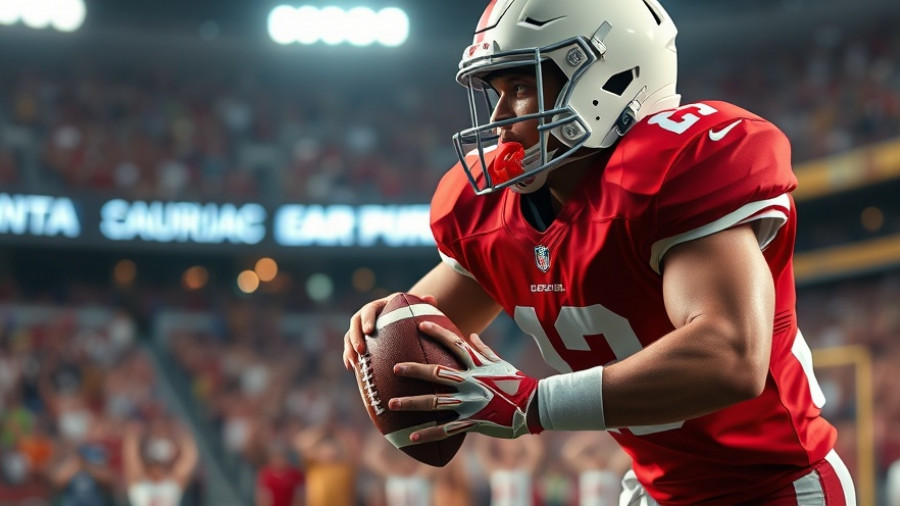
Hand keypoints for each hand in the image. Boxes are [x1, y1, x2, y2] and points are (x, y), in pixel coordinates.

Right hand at [342, 293, 439, 371]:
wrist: (401, 317)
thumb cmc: (411, 312)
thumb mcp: (415, 307)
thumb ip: (422, 304)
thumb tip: (431, 300)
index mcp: (379, 304)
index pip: (369, 310)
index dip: (367, 320)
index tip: (369, 331)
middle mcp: (366, 315)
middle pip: (355, 323)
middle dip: (355, 337)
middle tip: (361, 350)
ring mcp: (360, 327)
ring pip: (349, 336)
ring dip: (349, 348)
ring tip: (354, 362)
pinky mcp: (359, 339)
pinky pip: (350, 348)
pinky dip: (349, 357)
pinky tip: (352, 369)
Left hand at [388, 321, 539, 441]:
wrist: (535, 406)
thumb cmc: (518, 383)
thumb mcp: (502, 363)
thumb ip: (484, 349)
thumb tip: (471, 334)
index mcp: (477, 366)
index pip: (455, 345)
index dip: (438, 333)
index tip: (421, 324)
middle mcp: (471, 383)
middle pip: (437, 374)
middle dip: (414, 370)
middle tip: (394, 368)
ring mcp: (471, 403)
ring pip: (436, 403)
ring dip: (412, 403)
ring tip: (393, 403)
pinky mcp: (473, 422)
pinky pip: (446, 429)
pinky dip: (429, 433)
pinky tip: (412, 436)